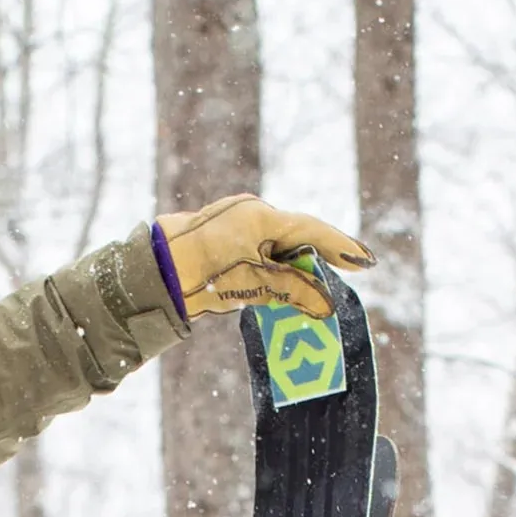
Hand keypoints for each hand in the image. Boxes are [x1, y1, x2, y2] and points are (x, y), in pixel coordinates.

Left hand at [156, 193, 374, 320]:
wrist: (151, 275)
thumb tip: (327, 304)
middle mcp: (250, 212)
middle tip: (348, 272)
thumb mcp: (252, 285)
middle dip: (319, 256)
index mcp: (261, 217)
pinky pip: (258, 250)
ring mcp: (234, 221)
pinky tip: (279, 282)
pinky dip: (272, 266)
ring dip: (294, 265)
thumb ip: (291, 291)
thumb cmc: (200, 276)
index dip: (340, 247)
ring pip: (276, 245)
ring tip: (314, 285)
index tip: (365, 261)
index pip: (311, 231)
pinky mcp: (222, 236)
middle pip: (295, 236)